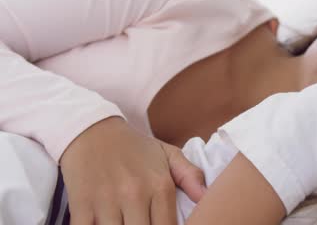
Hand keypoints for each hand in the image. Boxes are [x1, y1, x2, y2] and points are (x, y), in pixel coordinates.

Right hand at [60, 116, 205, 223]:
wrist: (91, 130)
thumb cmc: (134, 148)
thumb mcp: (167, 154)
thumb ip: (190, 176)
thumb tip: (206, 197)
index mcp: (159, 185)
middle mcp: (135, 194)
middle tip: (144, 223)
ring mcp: (107, 201)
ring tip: (126, 223)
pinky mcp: (81, 205)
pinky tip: (104, 224)